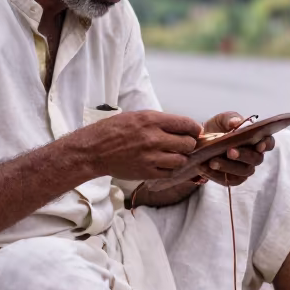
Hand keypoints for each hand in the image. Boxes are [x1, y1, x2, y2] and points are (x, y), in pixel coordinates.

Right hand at [75, 110, 201, 181]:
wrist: (94, 151)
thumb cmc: (113, 130)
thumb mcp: (137, 116)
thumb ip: (160, 121)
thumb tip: (182, 127)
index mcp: (151, 120)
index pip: (186, 124)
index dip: (195, 129)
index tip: (195, 132)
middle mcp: (154, 138)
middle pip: (188, 144)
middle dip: (188, 144)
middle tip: (182, 144)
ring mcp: (151, 158)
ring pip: (182, 160)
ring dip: (180, 158)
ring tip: (172, 155)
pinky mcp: (147, 173)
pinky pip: (170, 173)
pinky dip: (170, 169)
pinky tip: (162, 164)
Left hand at [198, 111, 273, 186]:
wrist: (201, 142)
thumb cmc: (218, 129)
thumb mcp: (222, 120)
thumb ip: (230, 119)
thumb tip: (236, 122)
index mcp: (256, 139)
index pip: (268, 143)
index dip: (266, 144)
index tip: (259, 144)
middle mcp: (254, 156)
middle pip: (256, 159)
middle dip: (243, 155)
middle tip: (229, 151)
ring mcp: (244, 169)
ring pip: (243, 171)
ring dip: (228, 166)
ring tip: (212, 161)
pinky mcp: (233, 179)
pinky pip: (228, 180)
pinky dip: (216, 175)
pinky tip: (205, 168)